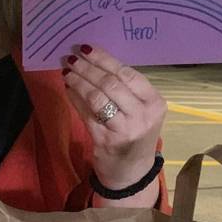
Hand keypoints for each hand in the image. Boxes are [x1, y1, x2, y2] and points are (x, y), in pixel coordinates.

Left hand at [61, 44, 167, 189]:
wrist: (132, 172)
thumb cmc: (135, 135)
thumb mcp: (139, 111)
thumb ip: (125, 90)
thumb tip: (93, 61)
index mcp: (155, 102)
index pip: (128, 73)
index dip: (104, 59)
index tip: (86, 48)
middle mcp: (143, 115)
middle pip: (111, 83)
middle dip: (88, 68)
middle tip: (70, 58)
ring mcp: (125, 129)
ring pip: (98, 97)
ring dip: (79, 82)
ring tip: (67, 72)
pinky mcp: (106, 141)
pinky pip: (87, 114)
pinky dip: (75, 99)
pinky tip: (68, 89)